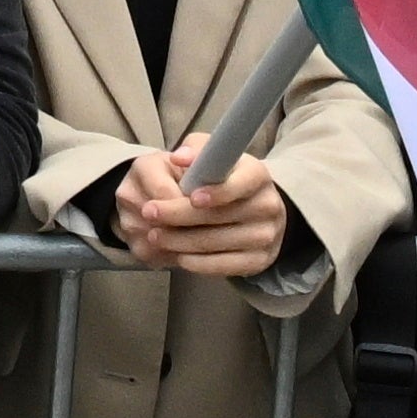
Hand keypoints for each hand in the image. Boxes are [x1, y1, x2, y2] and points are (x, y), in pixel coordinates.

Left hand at [113, 143, 286, 280]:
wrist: (258, 211)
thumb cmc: (227, 178)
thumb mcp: (214, 156)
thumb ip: (196, 151)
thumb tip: (179, 158)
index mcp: (257, 175)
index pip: (240, 184)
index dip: (217, 192)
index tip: (190, 197)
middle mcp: (267, 206)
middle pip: (220, 216)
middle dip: (179, 215)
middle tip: (149, 213)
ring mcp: (266, 236)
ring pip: (218, 242)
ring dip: (181, 241)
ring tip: (154, 236)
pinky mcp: (260, 261)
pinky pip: (225, 266)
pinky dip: (199, 263)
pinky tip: (178, 256)